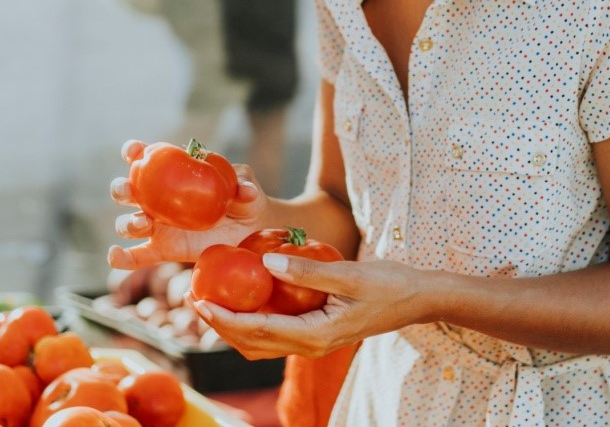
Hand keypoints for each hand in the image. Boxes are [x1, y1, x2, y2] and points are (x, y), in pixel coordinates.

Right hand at [108, 139, 268, 268]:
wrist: (250, 230)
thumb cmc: (244, 199)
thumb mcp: (246, 187)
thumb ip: (243, 185)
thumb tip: (244, 190)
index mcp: (172, 174)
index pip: (146, 158)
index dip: (134, 152)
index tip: (134, 152)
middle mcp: (157, 199)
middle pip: (127, 191)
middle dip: (122, 189)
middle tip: (131, 191)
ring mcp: (158, 226)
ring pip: (128, 224)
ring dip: (127, 223)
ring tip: (144, 224)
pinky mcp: (163, 250)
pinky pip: (137, 256)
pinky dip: (121, 258)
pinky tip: (114, 256)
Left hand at [188, 253, 429, 359]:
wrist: (417, 299)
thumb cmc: (389, 284)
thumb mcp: (350, 274)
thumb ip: (309, 271)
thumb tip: (267, 263)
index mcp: (317, 335)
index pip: (260, 330)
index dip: (225, 318)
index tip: (199, 300)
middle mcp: (311, 346)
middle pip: (253, 343)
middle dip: (219, 323)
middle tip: (192, 296)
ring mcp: (314, 343)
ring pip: (261, 343)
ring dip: (232, 325)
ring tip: (207, 300)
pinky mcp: (316, 334)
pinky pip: (275, 334)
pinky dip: (252, 322)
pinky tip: (242, 299)